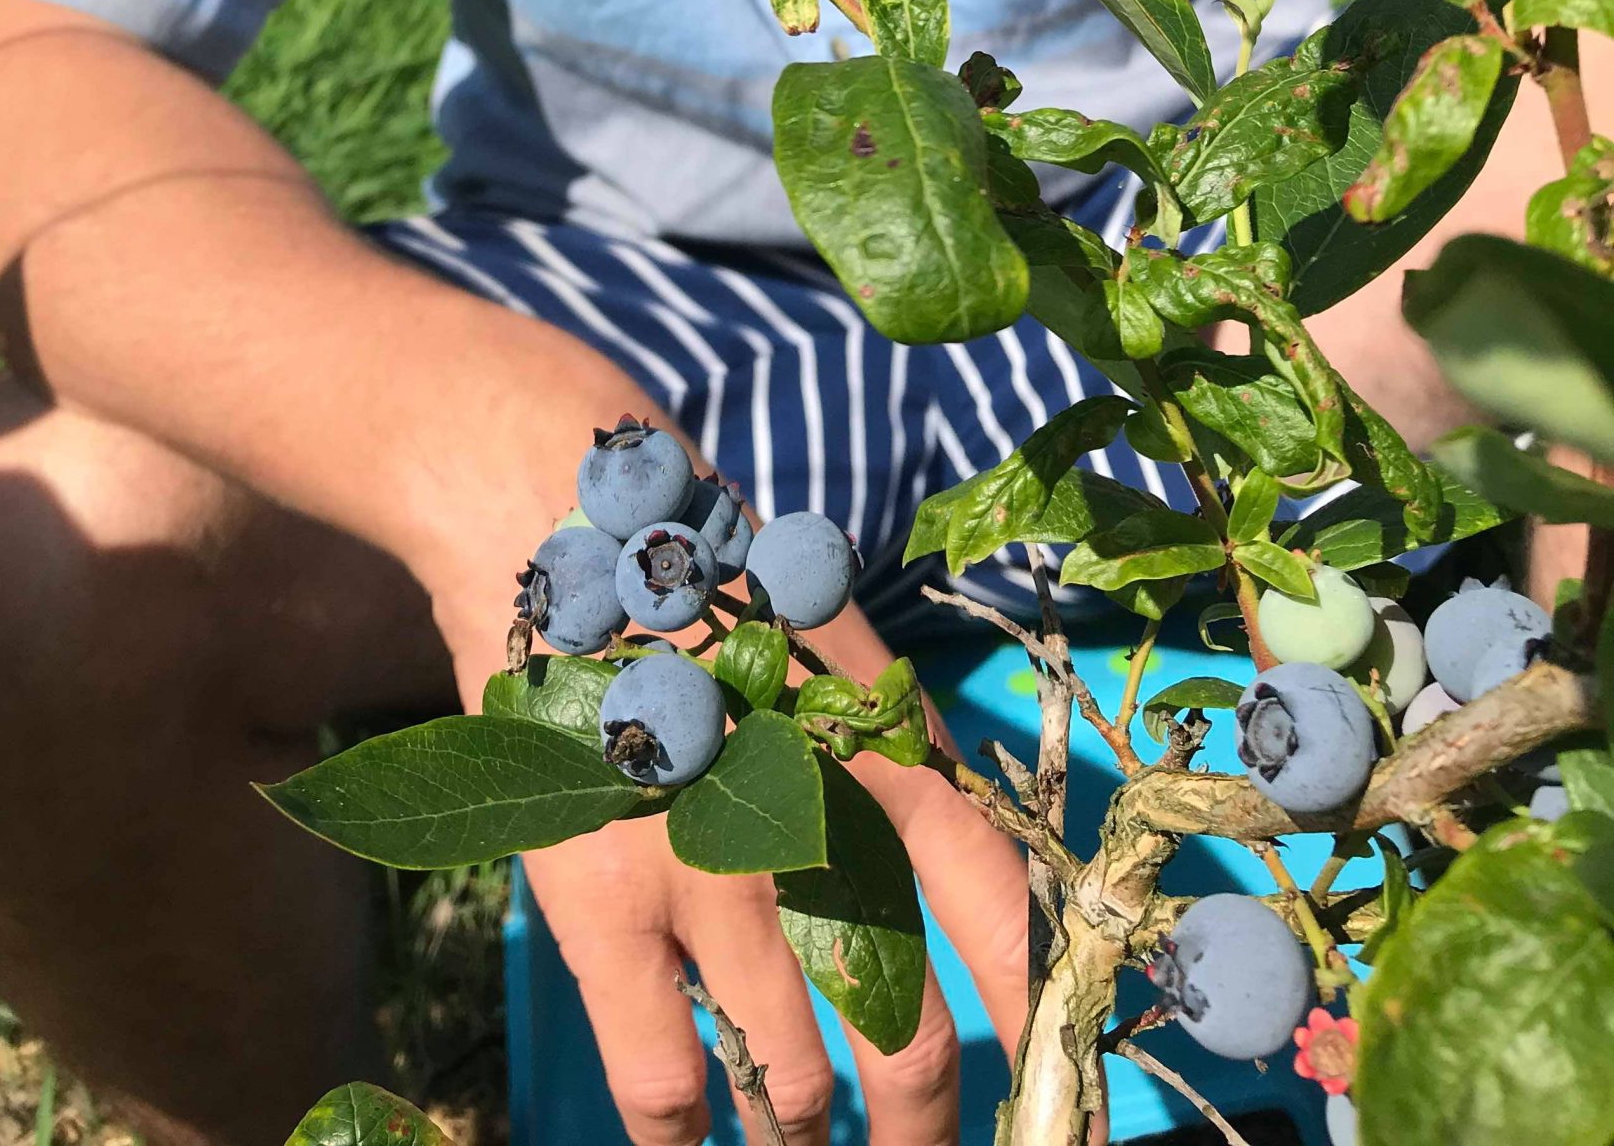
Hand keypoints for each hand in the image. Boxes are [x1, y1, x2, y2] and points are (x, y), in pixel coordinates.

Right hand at [519, 592, 1031, 1145]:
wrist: (568, 539)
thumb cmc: (717, 595)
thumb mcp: (840, 659)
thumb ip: (902, 769)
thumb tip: (977, 897)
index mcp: (888, 755)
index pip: (997, 912)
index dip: (1032, 1016)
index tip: (1055, 1094)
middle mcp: (814, 824)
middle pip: (903, 1029)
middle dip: (921, 1123)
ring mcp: (706, 875)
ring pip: (792, 1078)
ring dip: (809, 1136)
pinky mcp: (609, 908)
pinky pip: (664, 1081)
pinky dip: (683, 1143)